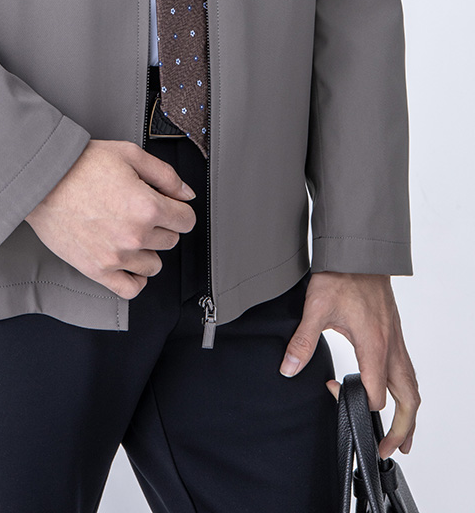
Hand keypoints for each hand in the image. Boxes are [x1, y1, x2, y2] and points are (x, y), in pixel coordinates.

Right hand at [24, 139, 196, 297]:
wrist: (43, 180)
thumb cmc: (81, 165)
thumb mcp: (129, 155)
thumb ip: (165, 175)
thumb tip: (186, 194)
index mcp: (147, 206)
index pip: (186, 220)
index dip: (178, 208)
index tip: (167, 205)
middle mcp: (135, 235)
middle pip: (171, 240)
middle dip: (161, 225)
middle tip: (139, 210)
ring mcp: (116, 257)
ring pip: (154, 264)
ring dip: (148, 250)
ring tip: (129, 232)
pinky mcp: (97, 270)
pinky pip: (131, 288)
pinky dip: (135, 278)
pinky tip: (129, 262)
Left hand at [279, 271, 419, 457]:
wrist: (358, 250)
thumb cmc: (341, 275)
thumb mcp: (315, 307)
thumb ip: (302, 341)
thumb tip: (288, 368)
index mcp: (374, 345)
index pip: (375, 395)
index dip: (353, 401)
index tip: (330, 389)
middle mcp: (391, 347)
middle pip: (408, 400)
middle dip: (402, 429)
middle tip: (390, 450)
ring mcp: (396, 340)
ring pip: (412, 386)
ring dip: (409, 413)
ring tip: (402, 435)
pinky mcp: (394, 333)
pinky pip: (408, 370)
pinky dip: (407, 391)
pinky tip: (396, 394)